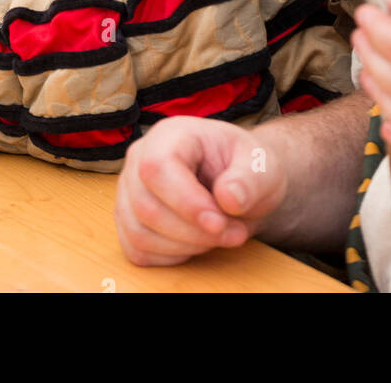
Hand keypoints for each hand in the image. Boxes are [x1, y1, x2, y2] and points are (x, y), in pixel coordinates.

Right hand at [115, 116, 287, 266]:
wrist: (240, 184)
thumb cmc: (247, 169)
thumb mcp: (261, 166)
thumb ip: (250, 178)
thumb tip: (228, 198)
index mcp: (171, 134)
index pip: (157, 167)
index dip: (185, 202)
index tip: (220, 223)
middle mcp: (140, 157)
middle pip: (146, 206)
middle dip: (194, 231)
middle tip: (234, 233)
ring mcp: (129, 190)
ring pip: (140, 233)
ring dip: (186, 246)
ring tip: (219, 235)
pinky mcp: (128, 220)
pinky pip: (137, 250)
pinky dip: (171, 257)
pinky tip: (197, 243)